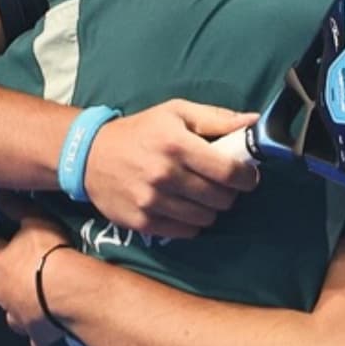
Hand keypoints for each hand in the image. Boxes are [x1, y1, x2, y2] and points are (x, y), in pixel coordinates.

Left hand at [0, 196, 75, 345]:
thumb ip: (17, 209)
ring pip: (12, 314)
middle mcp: (4, 292)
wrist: (65, 294)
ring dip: (18, 309)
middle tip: (12, 272)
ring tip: (30, 307)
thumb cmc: (50, 253)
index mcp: (1, 262)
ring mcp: (19, 317)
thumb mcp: (34, 222)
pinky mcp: (37, 339)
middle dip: (2, 278)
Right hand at [82, 99, 260, 239]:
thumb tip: (254, 122)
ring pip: (206, 218)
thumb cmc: (140, 131)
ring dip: (210, 209)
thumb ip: (217, 118)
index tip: (246, 176)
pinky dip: (191, 222)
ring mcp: (151, 201)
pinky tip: (183, 207)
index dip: (246, 177)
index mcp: (176, 144)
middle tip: (219, 184)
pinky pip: (186, 232)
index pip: (229, 171)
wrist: (90, 155)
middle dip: (228, 192)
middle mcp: (164, 174)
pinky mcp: (142, 222)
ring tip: (199, 195)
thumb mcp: (176, 113)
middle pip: (221, 198)